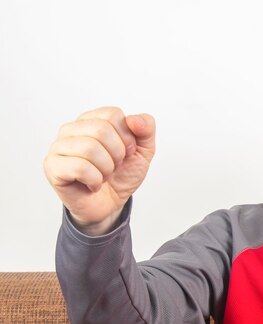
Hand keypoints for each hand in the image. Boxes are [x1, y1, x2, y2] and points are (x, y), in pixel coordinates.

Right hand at [44, 107, 155, 234]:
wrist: (111, 204)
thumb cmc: (122, 175)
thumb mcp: (143, 151)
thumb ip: (146, 128)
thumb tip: (134, 119)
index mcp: (91, 120)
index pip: (113, 115)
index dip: (127, 138)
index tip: (126, 153)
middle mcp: (71, 129)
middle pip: (101, 130)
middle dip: (117, 155)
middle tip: (114, 167)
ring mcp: (58, 147)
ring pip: (90, 148)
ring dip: (106, 169)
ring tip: (103, 175)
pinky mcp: (53, 167)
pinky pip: (80, 168)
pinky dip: (95, 180)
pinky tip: (92, 184)